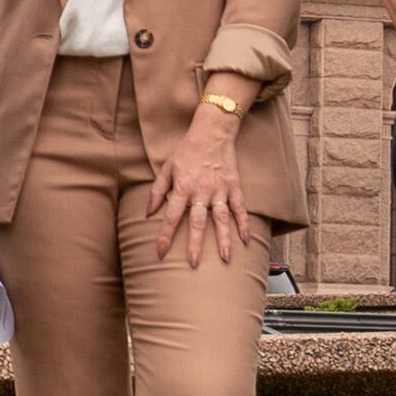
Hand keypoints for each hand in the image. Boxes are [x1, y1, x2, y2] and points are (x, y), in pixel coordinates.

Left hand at [152, 112, 251, 267]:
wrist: (212, 131)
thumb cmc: (186, 150)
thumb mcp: (167, 167)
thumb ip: (157, 191)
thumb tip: (148, 213)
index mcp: (182, 187)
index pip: (171, 216)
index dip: (165, 235)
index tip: (160, 253)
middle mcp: (201, 191)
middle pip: (197, 222)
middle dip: (194, 244)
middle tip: (194, 264)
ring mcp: (219, 189)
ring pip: (221, 219)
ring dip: (224, 239)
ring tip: (226, 259)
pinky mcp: (233, 186)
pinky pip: (240, 208)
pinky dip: (244, 224)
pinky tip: (246, 240)